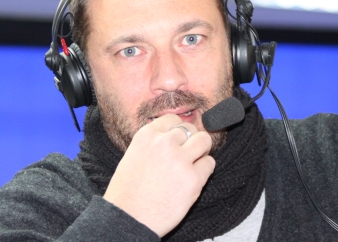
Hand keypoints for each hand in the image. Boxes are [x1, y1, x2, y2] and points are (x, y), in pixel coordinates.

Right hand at [103, 114, 214, 236]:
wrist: (129, 218)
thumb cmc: (128, 191)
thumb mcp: (134, 155)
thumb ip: (153, 143)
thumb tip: (174, 136)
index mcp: (147, 135)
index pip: (173, 119)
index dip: (178, 131)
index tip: (178, 141)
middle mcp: (165, 143)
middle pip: (190, 129)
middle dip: (190, 141)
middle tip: (186, 155)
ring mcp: (180, 160)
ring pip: (204, 141)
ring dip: (201, 151)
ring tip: (193, 163)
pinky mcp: (193, 179)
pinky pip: (210, 164)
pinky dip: (204, 171)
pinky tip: (192, 179)